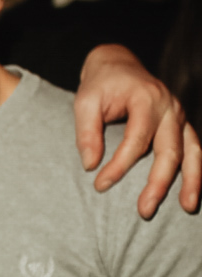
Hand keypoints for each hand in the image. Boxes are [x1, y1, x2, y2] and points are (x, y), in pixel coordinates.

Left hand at [73, 44, 201, 216]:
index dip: (119, 166)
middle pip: (170, 150)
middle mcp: (169, 107)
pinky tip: (191, 193)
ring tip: (188, 207)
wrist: (118, 65)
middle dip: (159, 183)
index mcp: (146, 98)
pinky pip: (194, 149)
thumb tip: (90, 165)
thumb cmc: (100, 85)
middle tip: (144, 211)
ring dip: (191, 180)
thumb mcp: (85, 101)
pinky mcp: (181, 125)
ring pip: (192, 151)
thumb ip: (86, 132)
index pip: (136, 139)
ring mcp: (179, 116)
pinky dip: (195, 171)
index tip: (100, 185)